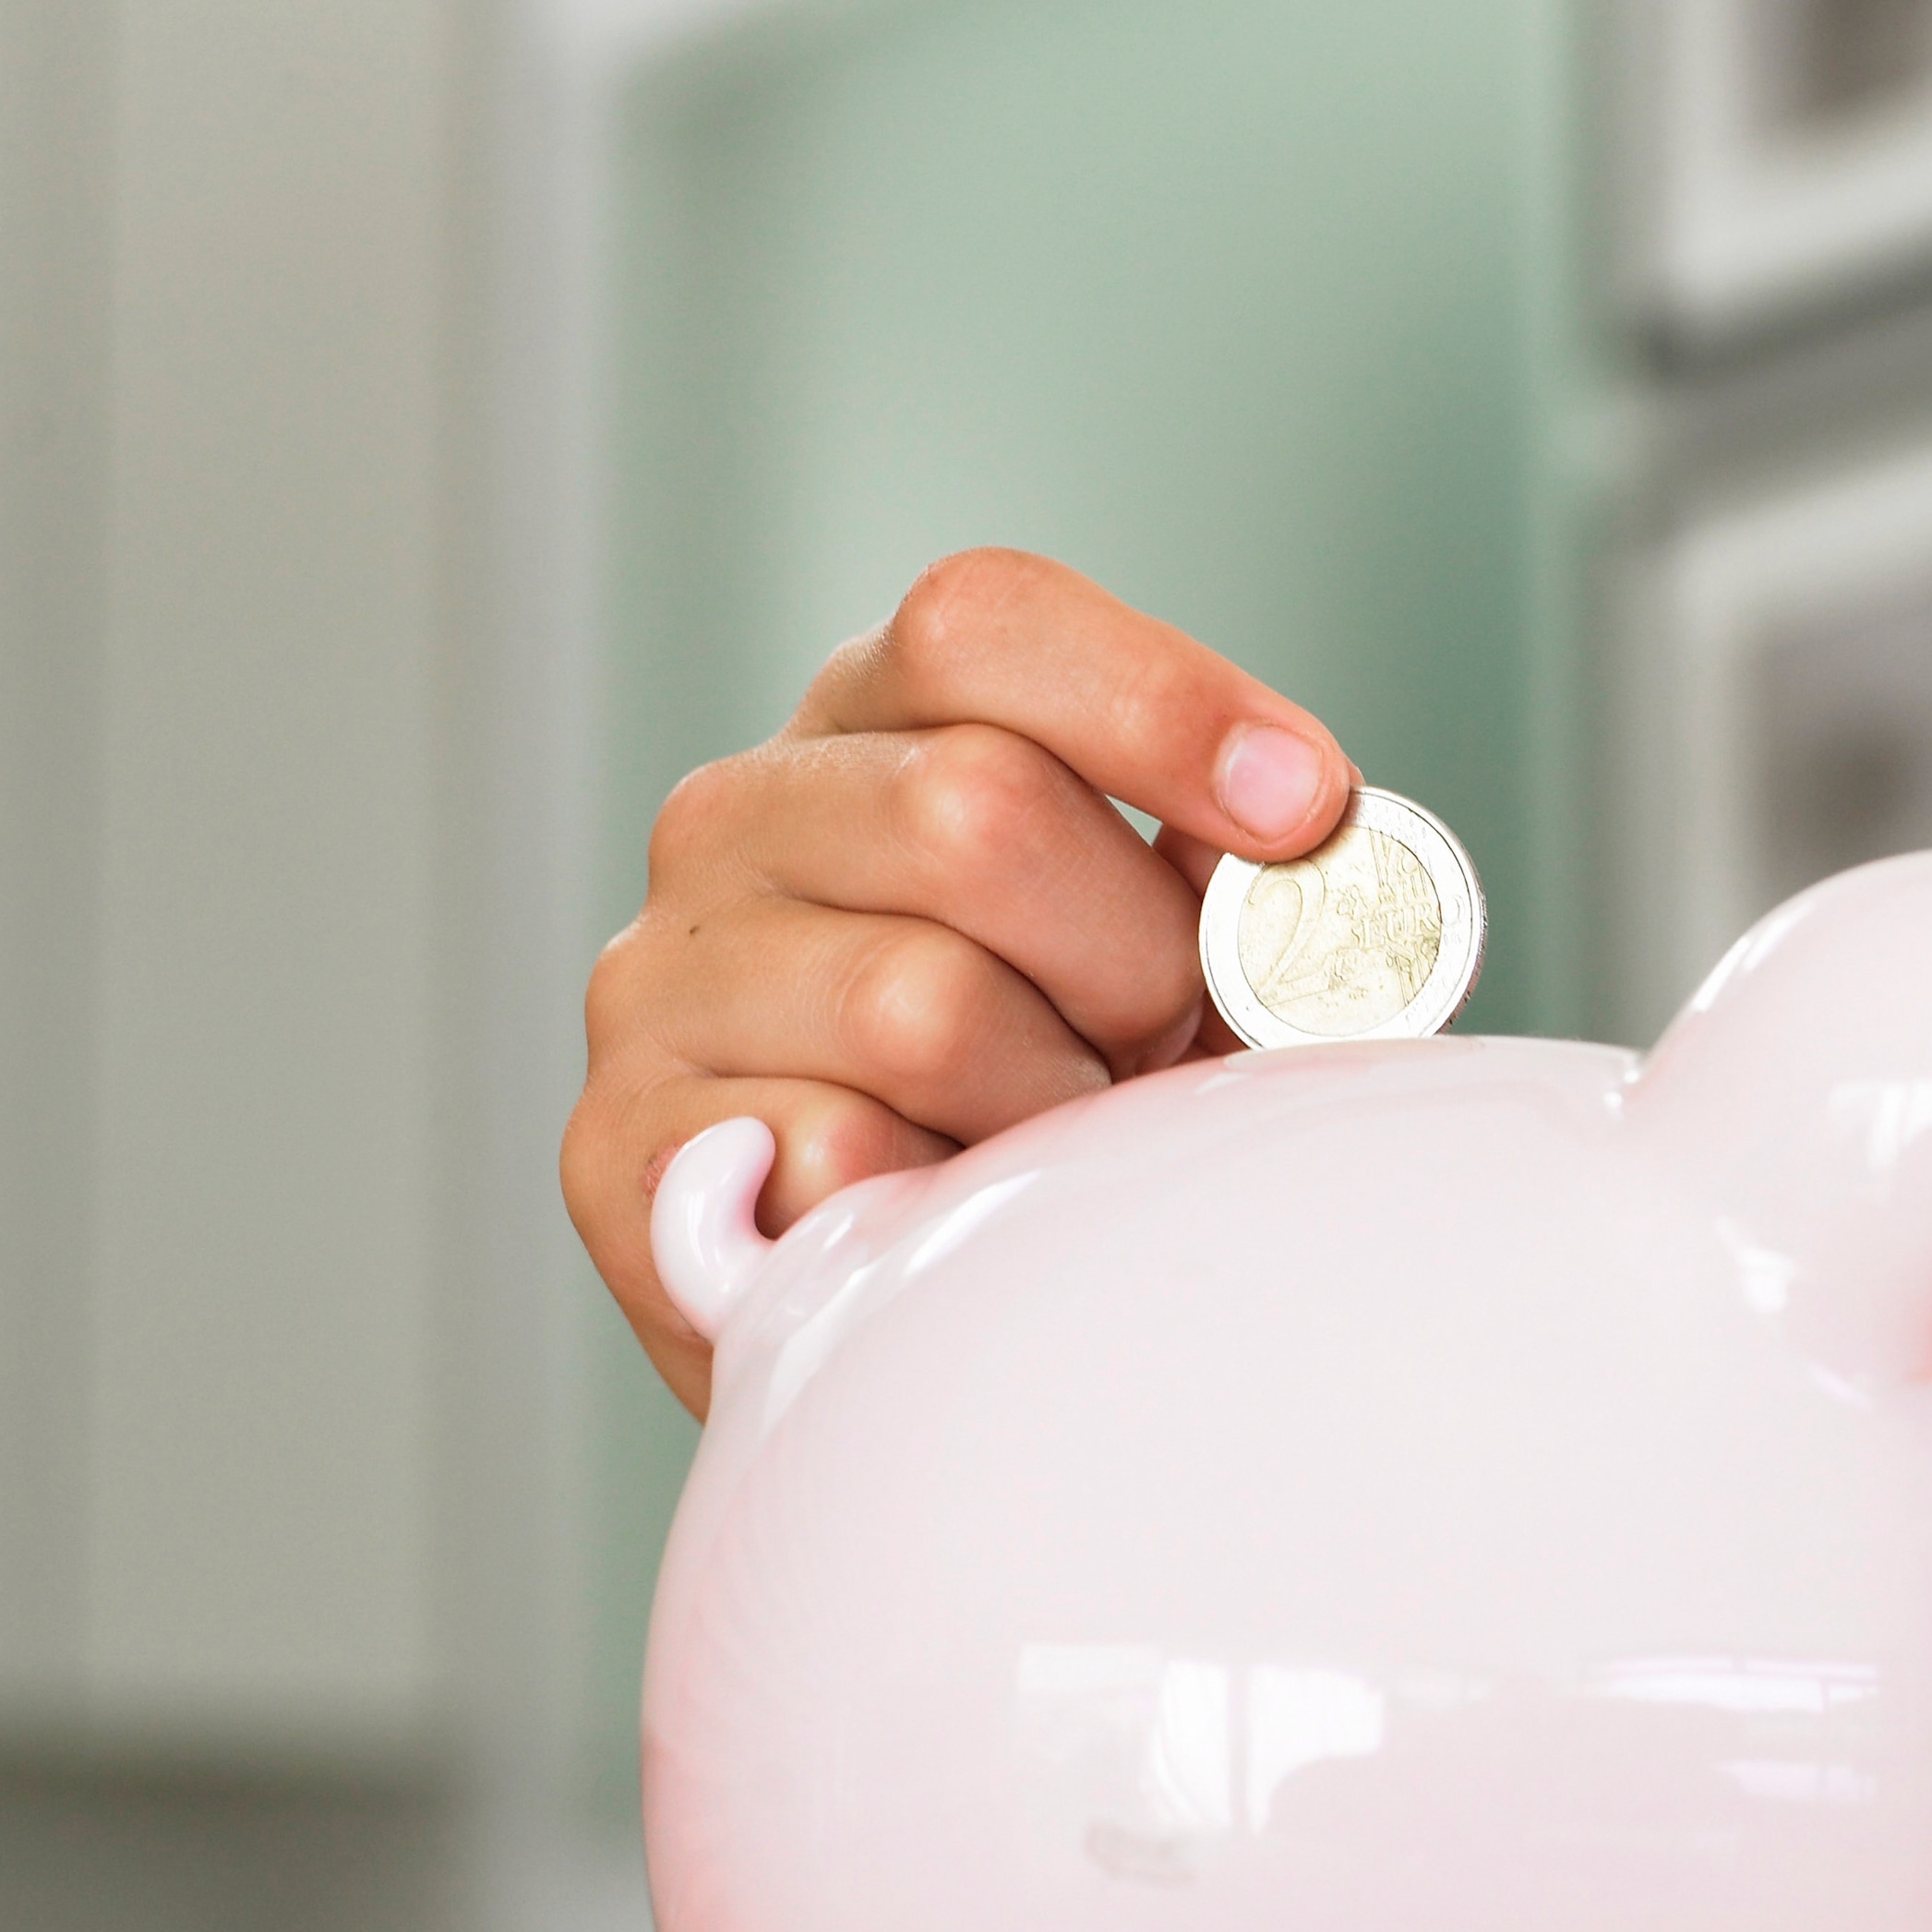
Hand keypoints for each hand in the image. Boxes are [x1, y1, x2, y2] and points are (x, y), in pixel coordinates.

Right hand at [562, 550, 1353, 1413]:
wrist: (914, 1308)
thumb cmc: (1065, 1092)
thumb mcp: (1158, 952)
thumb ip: (1225, 880)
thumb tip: (1310, 842)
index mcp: (875, 722)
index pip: (981, 623)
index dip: (1158, 704)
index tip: (1301, 806)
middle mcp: (737, 817)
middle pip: (974, 805)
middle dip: (1130, 950)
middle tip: (1158, 1038)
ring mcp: (661, 978)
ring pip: (921, 1004)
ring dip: (1049, 1099)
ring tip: (1052, 1139)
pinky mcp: (621, 1148)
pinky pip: (838, 1162)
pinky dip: (941, 1207)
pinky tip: (948, 1215)